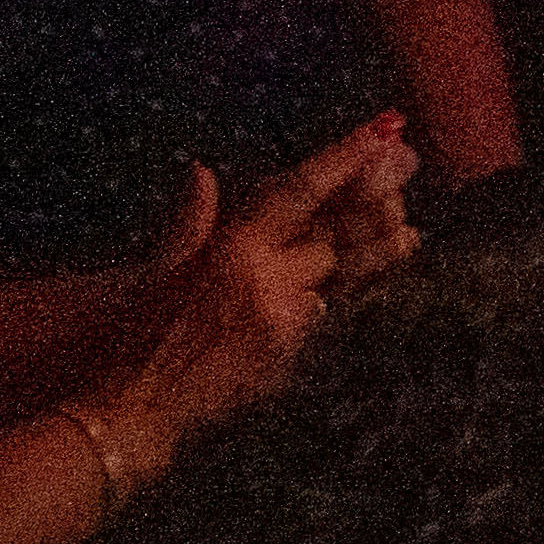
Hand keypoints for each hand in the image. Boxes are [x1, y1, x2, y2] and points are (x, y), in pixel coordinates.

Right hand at [131, 116, 424, 433]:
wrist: (134, 412)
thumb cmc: (132, 339)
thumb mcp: (153, 272)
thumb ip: (189, 222)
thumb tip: (202, 171)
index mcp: (231, 251)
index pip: (299, 191)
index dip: (344, 157)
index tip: (382, 131)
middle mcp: (267, 282)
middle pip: (336, 233)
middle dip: (371, 203)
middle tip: (407, 169)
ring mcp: (284, 322)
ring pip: (340, 276)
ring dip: (373, 252)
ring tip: (410, 234)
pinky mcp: (289, 356)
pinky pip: (321, 315)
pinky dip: (336, 295)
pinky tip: (360, 287)